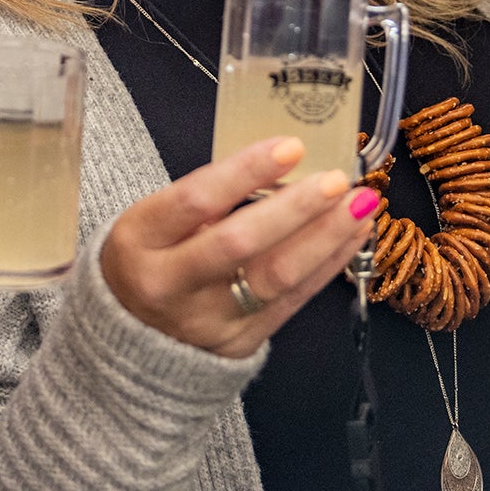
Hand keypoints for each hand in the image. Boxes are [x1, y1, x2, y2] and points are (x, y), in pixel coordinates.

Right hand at [102, 138, 379, 359]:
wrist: (129, 339)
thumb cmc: (151, 258)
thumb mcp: (153, 222)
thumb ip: (208, 198)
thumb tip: (287, 165)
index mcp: (139, 242)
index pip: (195, 201)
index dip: (245, 172)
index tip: (290, 146)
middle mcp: (169, 286)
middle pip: (238, 244)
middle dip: (294, 208)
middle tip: (336, 179)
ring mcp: (206, 321)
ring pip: (275, 279)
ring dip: (325, 238)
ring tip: (360, 205)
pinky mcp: (239, 345)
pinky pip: (291, 302)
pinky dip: (326, 265)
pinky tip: (351, 236)